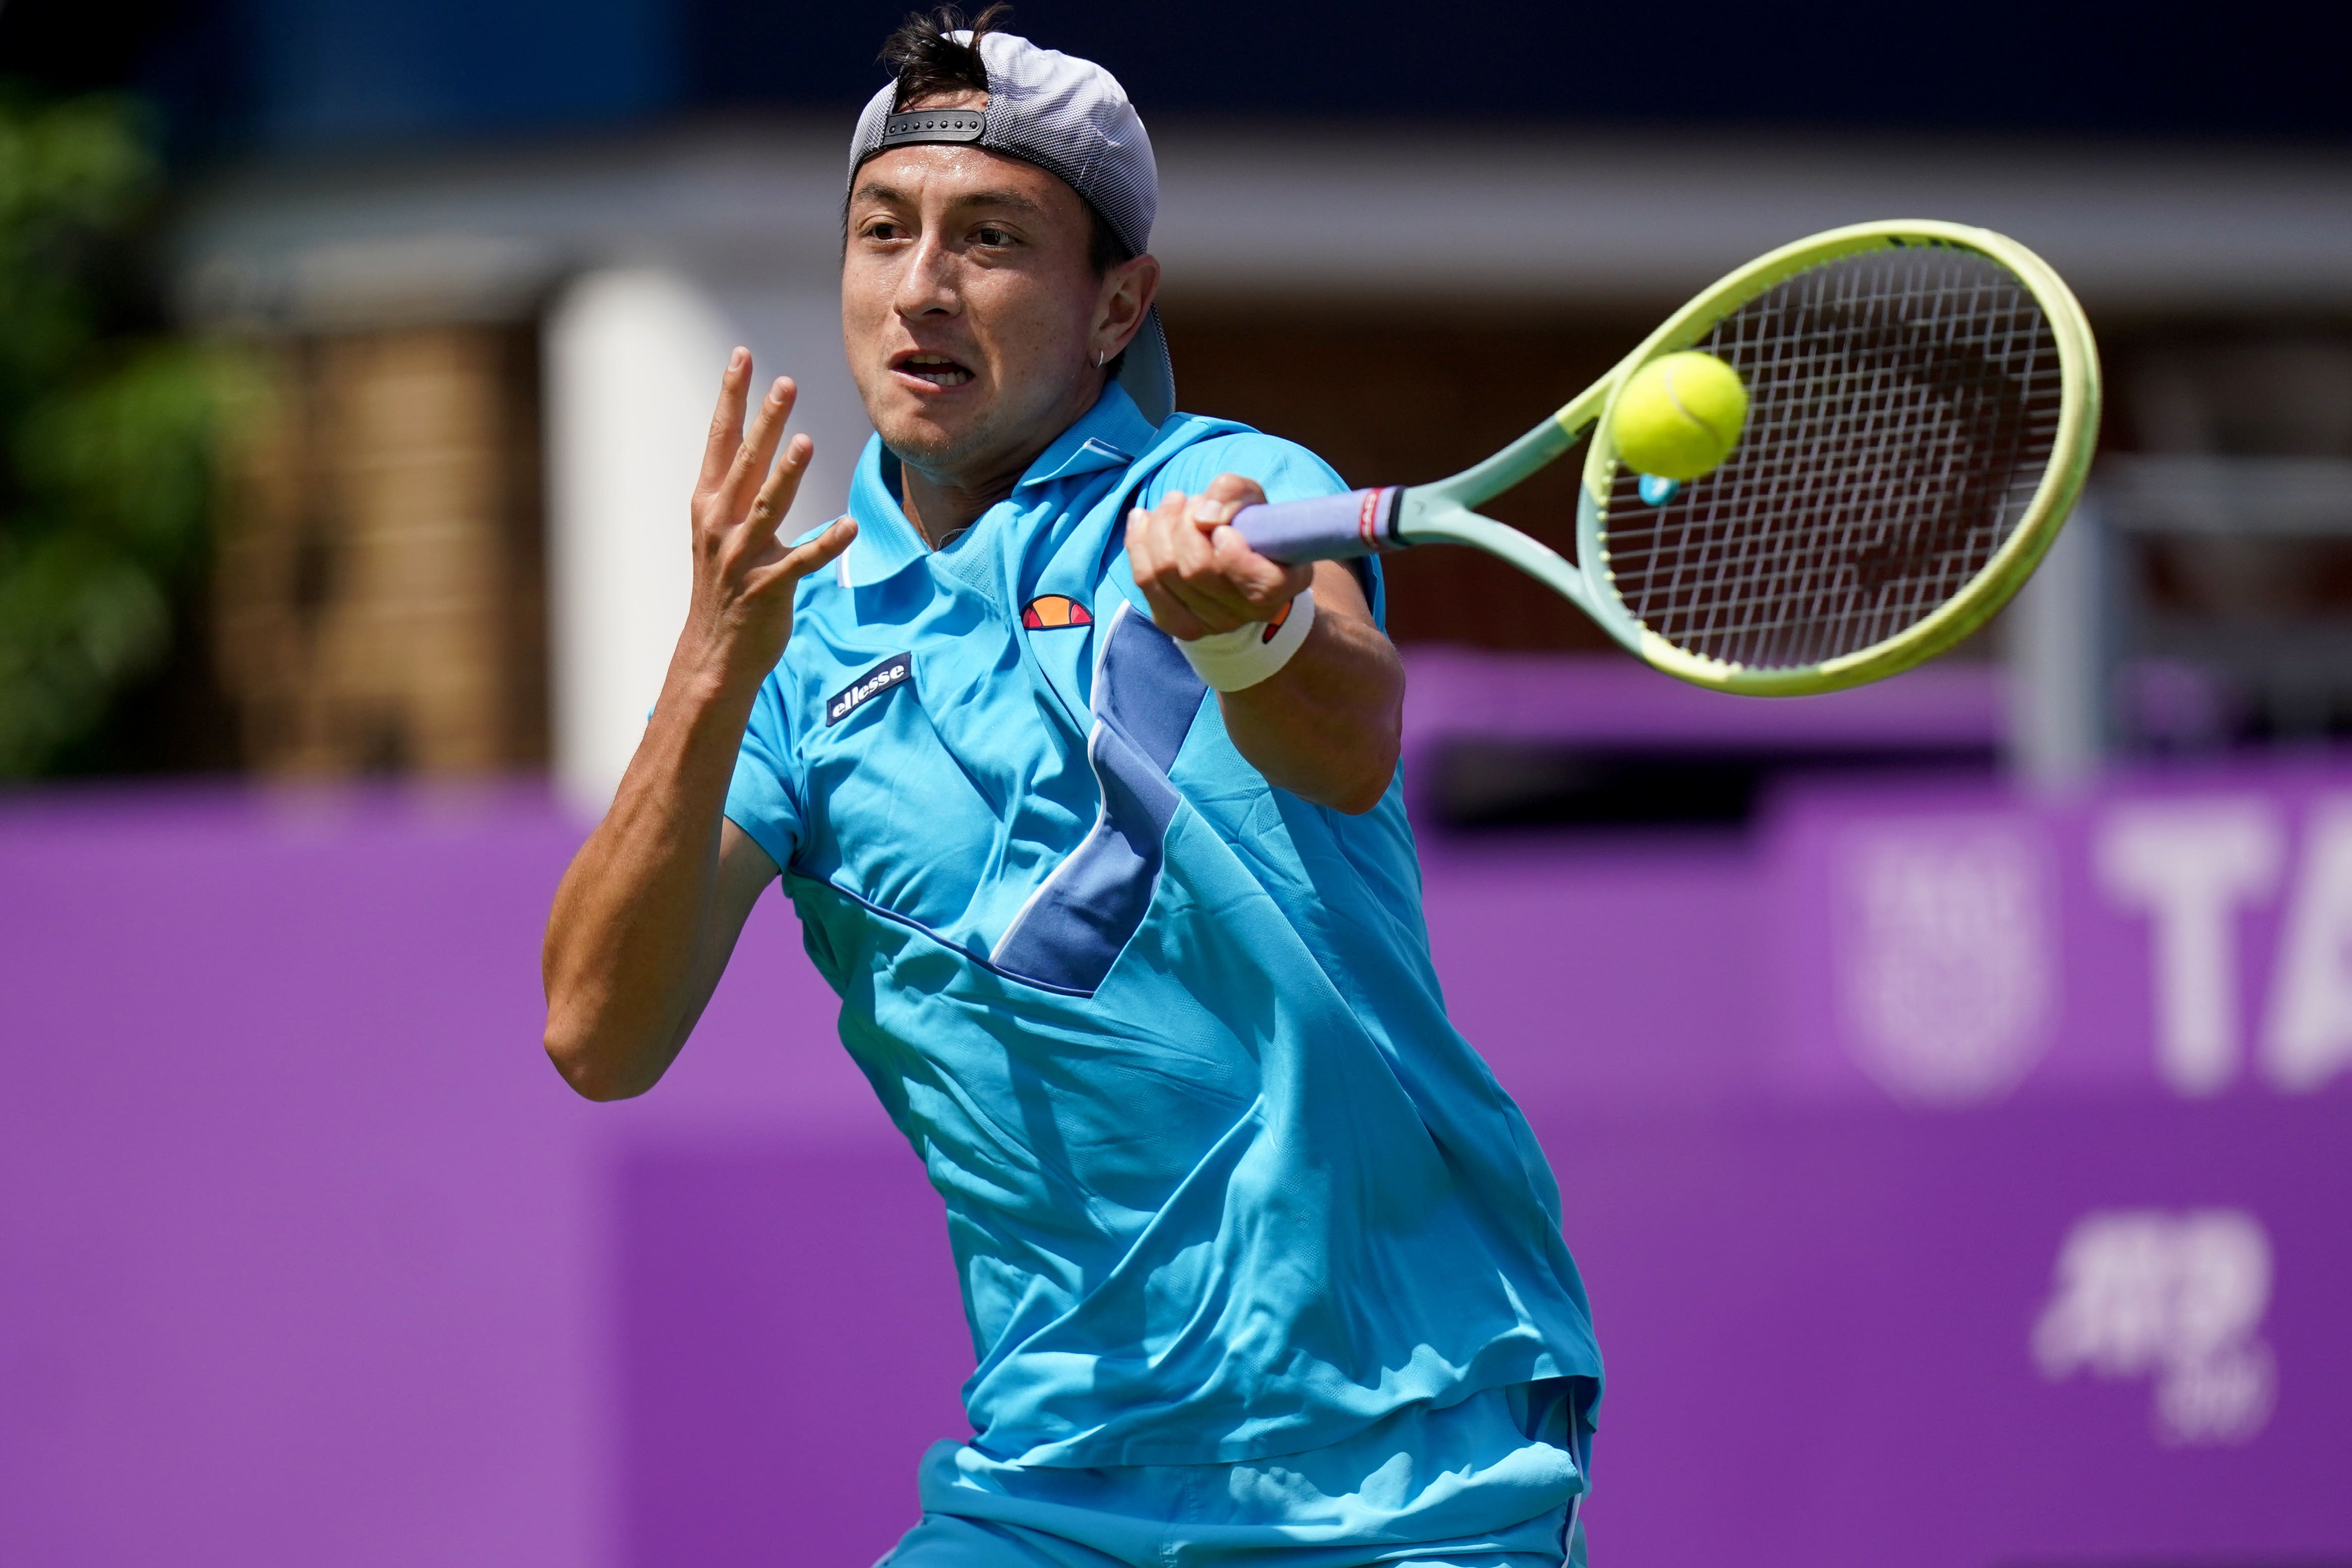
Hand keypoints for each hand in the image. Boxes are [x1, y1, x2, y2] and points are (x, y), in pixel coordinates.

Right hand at [676, 349, 854, 695]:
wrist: (715, 650)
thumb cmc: (726, 585)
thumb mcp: (721, 531)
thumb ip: (738, 491)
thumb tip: (760, 449)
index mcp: (709, 504)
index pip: (721, 440)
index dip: (731, 397)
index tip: (741, 357)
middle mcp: (720, 524)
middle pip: (746, 463)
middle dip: (764, 422)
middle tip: (784, 383)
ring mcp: (742, 557)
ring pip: (767, 506)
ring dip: (787, 474)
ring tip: (805, 441)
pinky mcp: (767, 588)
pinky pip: (801, 561)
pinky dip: (826, 544)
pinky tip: (849, 527)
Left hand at [1126, 473, 1311, 639]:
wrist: (1230, 559)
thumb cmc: (1246, 524)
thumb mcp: (1251, 498)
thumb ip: (1233, 495)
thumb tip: (1203, 516)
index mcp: (1282, 585)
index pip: (1260, 583)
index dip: (1234, 553)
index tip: (1222, 527)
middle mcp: (1248, 613)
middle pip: (1197, 569)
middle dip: (1185, 523)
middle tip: (1191, 501)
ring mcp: (1210, 624)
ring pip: (1165, 571)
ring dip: (1160, 526)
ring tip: (1173, 504)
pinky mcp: (1174, 623)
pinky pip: (1145, 580)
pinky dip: (1138, 542)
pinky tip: (1142, 519)